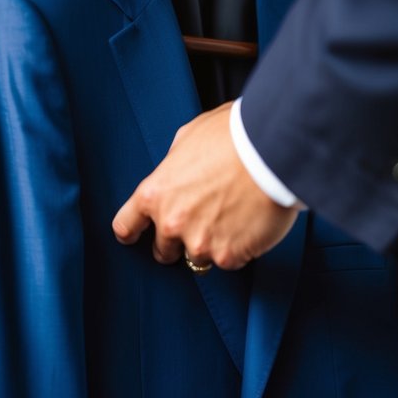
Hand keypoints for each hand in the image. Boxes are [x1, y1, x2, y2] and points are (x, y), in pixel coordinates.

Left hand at [112, 101, 299, 269]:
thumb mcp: (188, 137)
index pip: (125, 226)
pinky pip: (229, 261)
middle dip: (176, 243)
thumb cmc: (232, 136)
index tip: (135, 236)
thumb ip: (174, 162)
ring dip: (210, 246)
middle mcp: (171, 222)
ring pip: (198, 259)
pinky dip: (238, 249)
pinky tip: (249, 226)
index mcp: (155, 193)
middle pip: (162, 251)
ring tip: (231, 221)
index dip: (131, 233)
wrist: (272, 152)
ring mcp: (199, 243)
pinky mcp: (228, 256)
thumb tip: (176, 169)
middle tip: (199, 226)